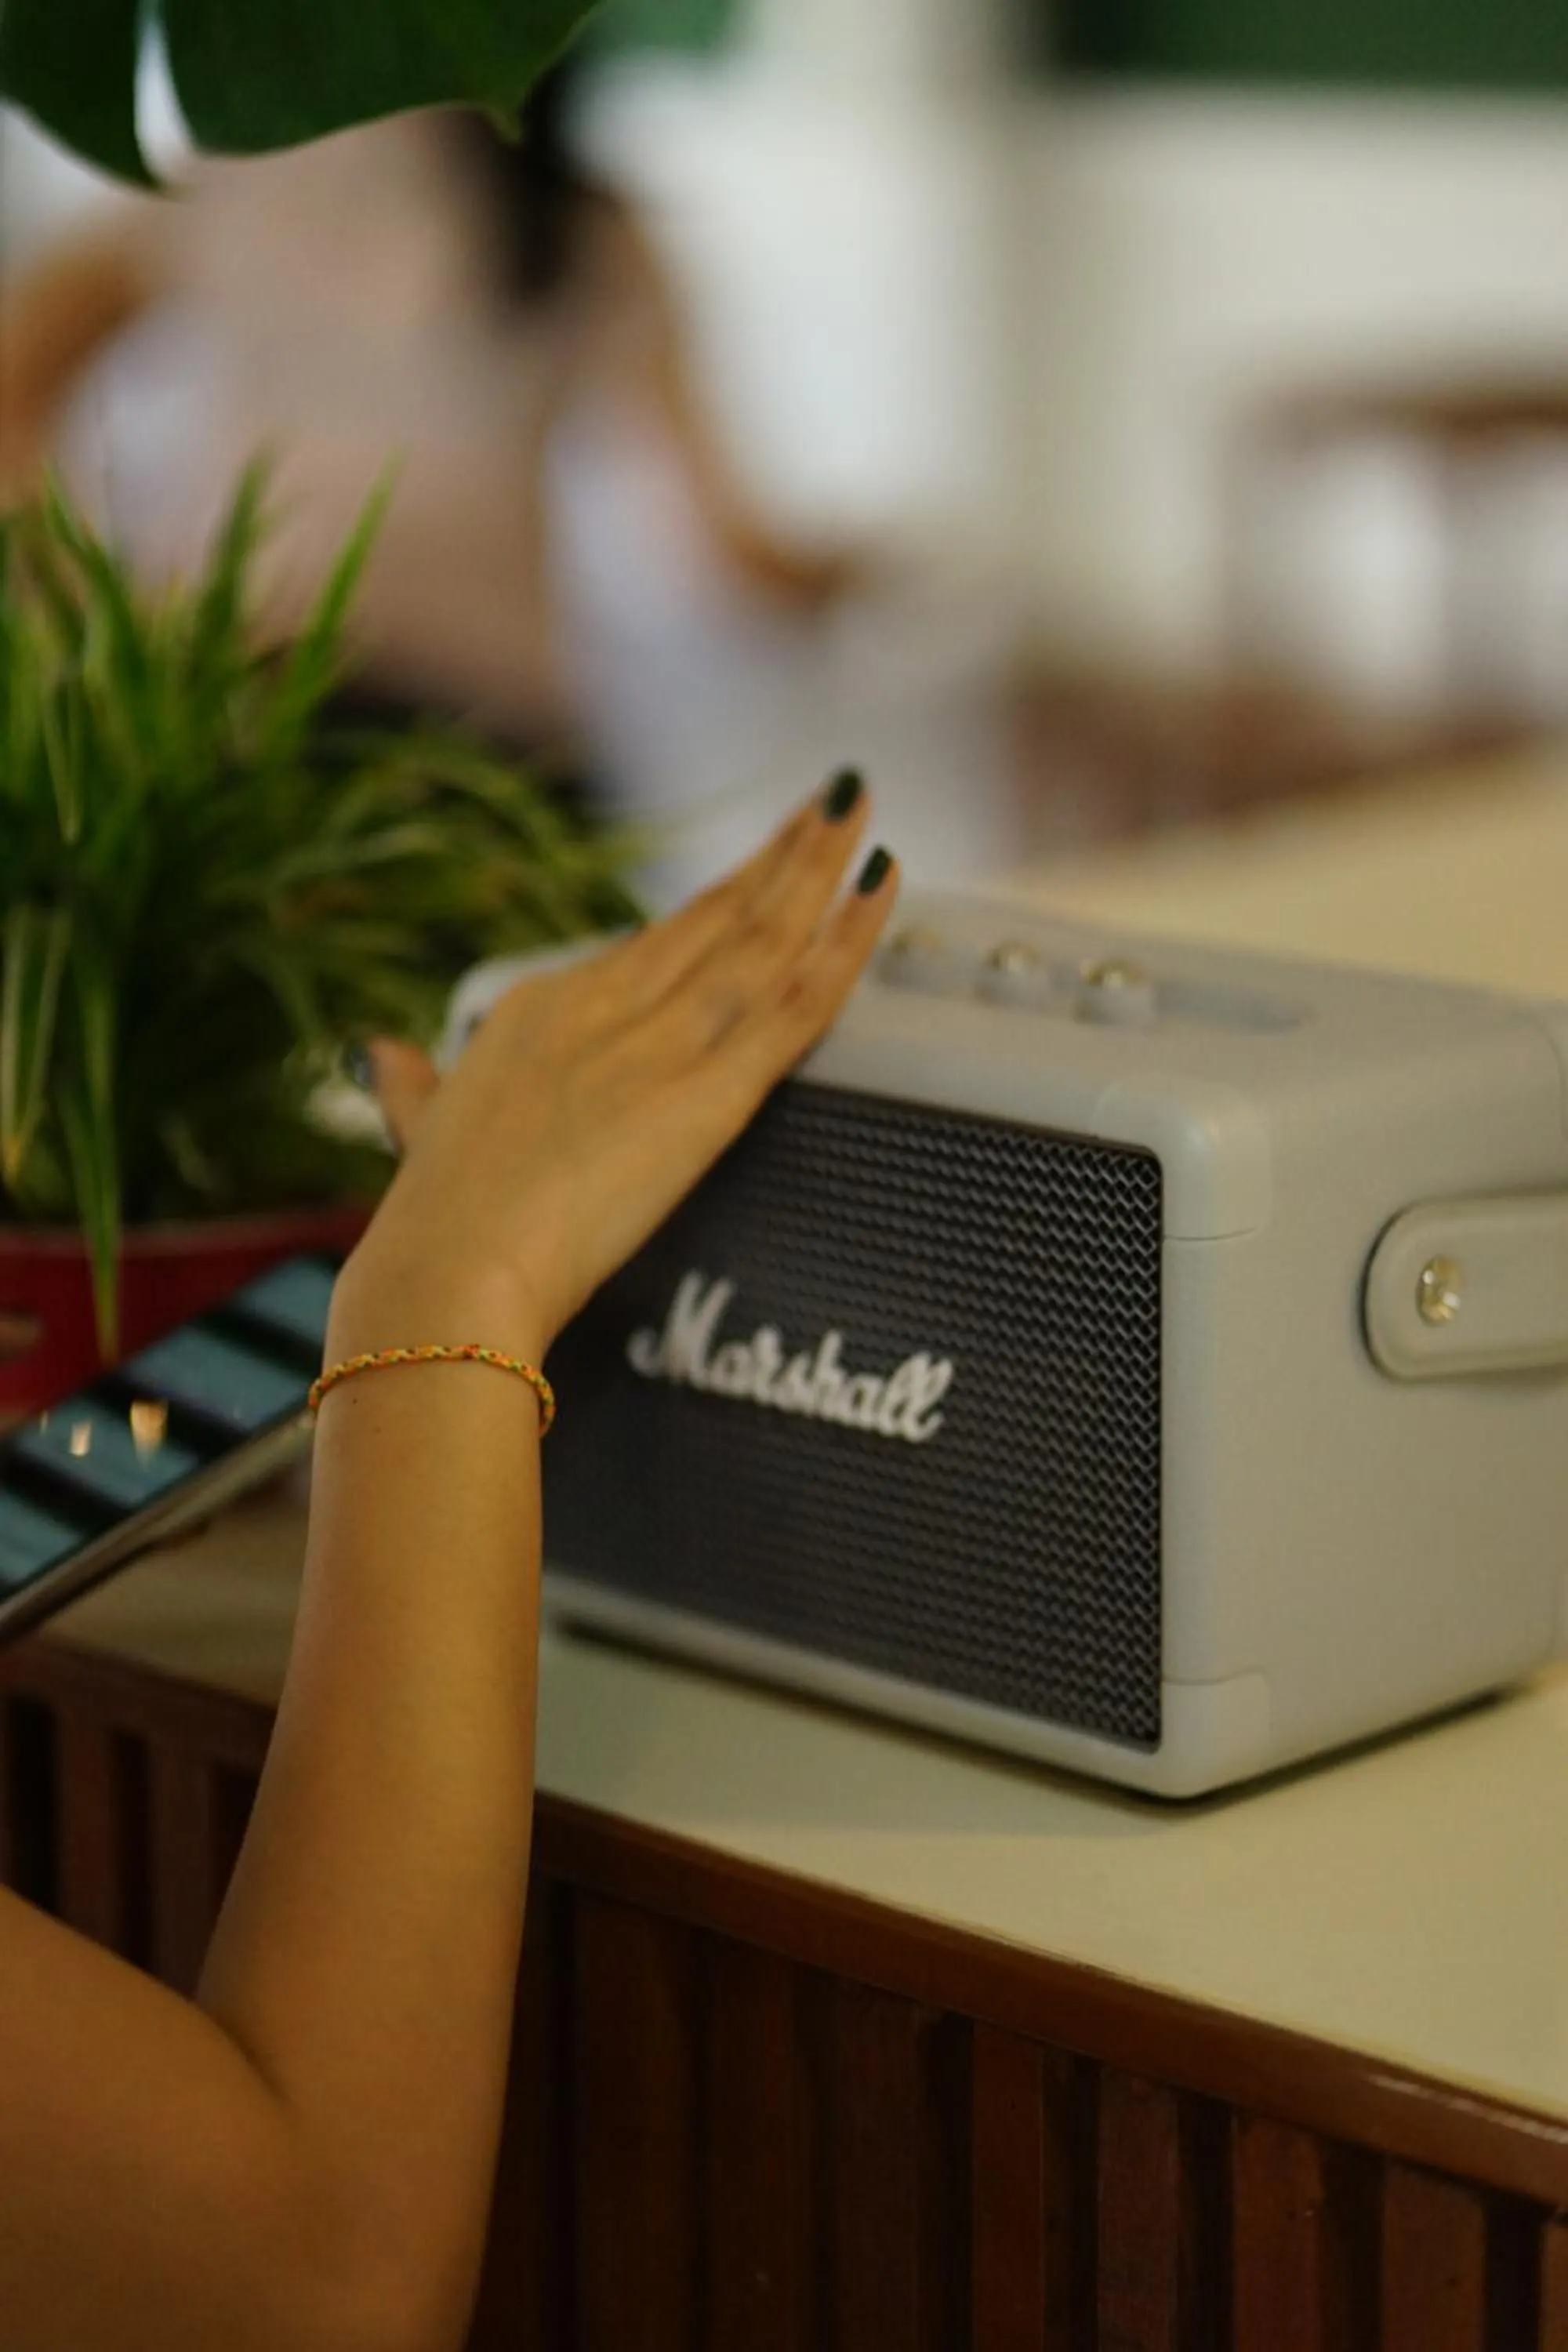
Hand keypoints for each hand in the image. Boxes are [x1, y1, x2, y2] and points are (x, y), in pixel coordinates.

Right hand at [327, 779, 895, 1368]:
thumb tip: (382, 1055)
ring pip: (762, 941)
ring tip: (859, 808)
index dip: (719, 899)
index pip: (655, 943)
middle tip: (837, 800)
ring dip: (818, 870)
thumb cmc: (433, 1222)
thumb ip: (414, 1086)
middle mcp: (607, 1006)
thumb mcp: (418, 1130)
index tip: (765, 864)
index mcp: (542, 1008)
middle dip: (782, 856)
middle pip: (716, 918)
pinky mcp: (708, 1097)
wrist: (450, 1271)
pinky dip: (846, 946)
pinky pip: (796, 1008)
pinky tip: (879, 889)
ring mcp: (660, 1045)